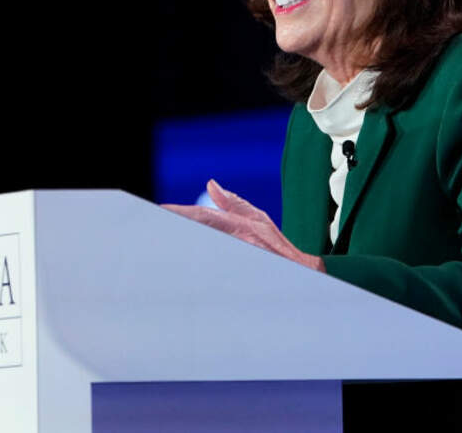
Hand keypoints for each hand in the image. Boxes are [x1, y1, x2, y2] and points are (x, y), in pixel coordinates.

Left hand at [161, 179, 324, 271]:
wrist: (309, 276)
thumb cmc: (281, 248)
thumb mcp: (259, 220)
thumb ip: (234, 203)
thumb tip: (211, 184)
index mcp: (241, 226)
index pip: (203, 216)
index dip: (179, 213)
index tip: (158, 210)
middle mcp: (241, 241)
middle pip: (200, 232)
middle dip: (177, 229)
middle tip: (151, 227)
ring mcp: (244, 259)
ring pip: (206, 254)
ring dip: (188, 250)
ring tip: (164, 246)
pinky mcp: (247, 277)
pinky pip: (218, 273)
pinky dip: (203, 270)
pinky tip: (189, 272)